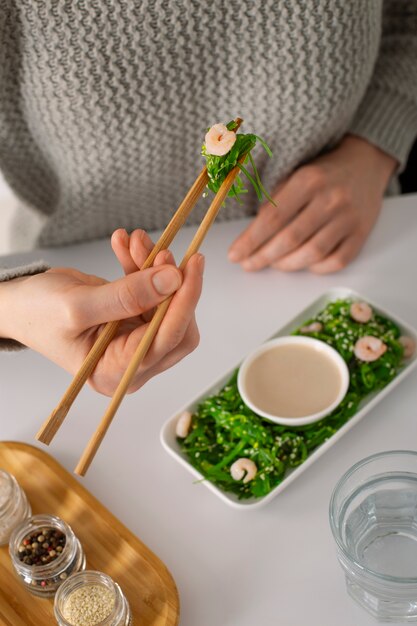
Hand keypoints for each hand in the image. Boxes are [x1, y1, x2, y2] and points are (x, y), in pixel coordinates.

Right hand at [0, 229, 203, 394]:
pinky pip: (153, 292)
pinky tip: (126, 245)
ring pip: (168, 303)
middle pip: (178, 325)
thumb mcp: (77, 304)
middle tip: (160, 250)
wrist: (21, 304)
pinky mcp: (135, 320)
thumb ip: (127, 296)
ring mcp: (136, 341)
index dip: (185, 302)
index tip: (192, 266)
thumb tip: (173, 280)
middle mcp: (133, 363)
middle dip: (173, 284)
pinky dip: (143, 266)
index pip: (168, 339)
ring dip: (156, 268)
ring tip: (136, 239)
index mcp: (117, 372)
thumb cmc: (38, 313)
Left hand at [228, 135, 396, 272]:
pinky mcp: (362, 233)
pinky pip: (337, 261)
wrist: (366, 163)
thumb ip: (276, 202)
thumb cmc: (323, 173)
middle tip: (249, 264)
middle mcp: (331, 199)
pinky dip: (316, 268)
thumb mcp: (296, 175)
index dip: (250, 240)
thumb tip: (251, 237)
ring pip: (313, 253)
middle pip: (290, 239)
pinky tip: (304, 264)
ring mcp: (349, 218)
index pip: (272, 217)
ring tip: (274, 264)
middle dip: (264, 256)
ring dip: (288, 264)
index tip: (235, 255)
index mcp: (309, 180)